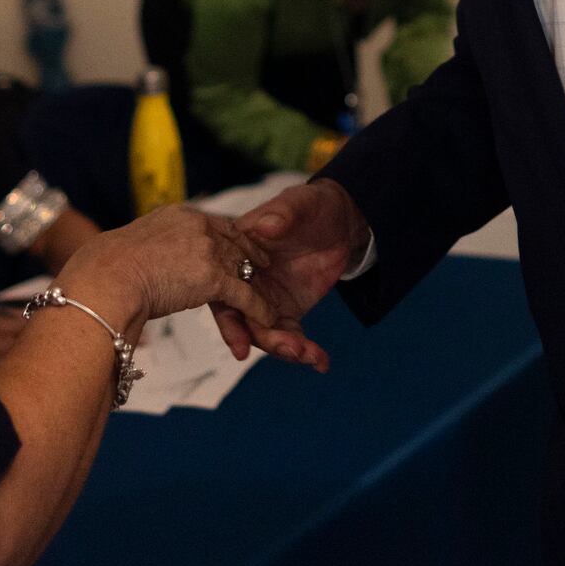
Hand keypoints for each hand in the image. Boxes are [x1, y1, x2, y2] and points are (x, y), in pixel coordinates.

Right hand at [55, 205, 296, 344]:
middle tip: (265, 266)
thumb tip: (140, 258)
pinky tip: (268, 319)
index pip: (216, 223)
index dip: (232, 237)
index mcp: (179, 215)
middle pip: (236, 241)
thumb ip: (149, 248)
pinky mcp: (212, 277)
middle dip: (252, 254)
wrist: (106, 279)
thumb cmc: (105, 270)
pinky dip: (258, 308)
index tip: (242, 245)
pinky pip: (244, 294)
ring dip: (258, 285)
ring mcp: (207, 250)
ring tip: (270, 295)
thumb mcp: (131, 246)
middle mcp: (197, 226)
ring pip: (243, 268)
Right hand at [206, 180, 365, 371]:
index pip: (225, 291)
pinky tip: (322, 361)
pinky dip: (306, 352)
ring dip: (286, 349)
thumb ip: (281, 214)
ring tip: (311, 355)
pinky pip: (291, 336)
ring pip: (266, 333)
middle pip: (244, 320)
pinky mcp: (288, 311)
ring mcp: (265, 300)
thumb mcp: (299, 203)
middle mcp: (245, 283)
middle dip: (264, 340)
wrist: (340, 219)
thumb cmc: (311, 206)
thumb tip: (263, 227)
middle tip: (290, 349)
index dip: (230, 321)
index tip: (241, 346)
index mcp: (237, 255)